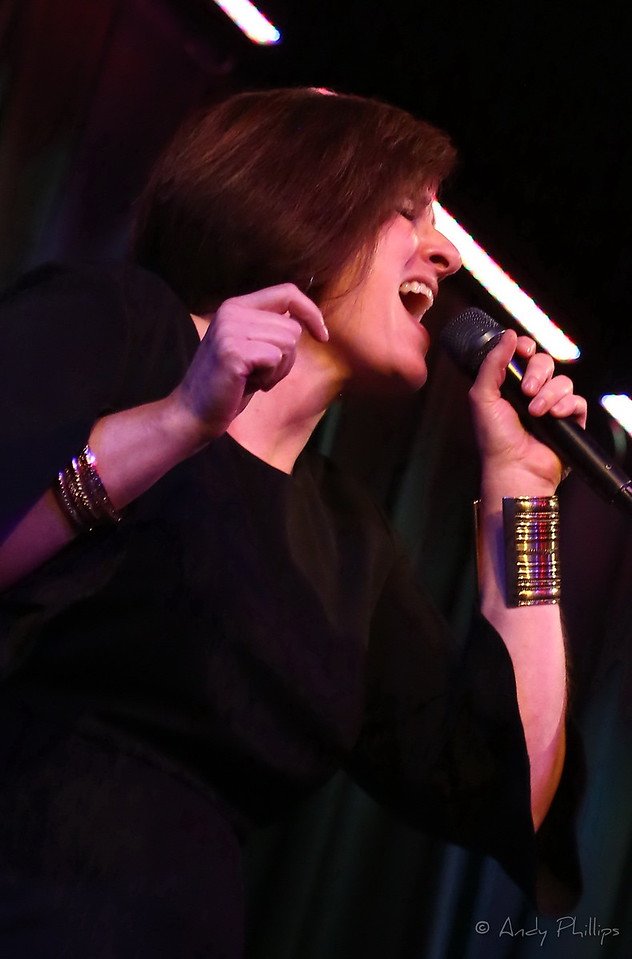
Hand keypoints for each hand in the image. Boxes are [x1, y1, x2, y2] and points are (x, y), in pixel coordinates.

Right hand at [170, 284, 327, 444]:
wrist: (195, 412)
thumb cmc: (229, 385)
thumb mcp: (252, 349)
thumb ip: (271, 330)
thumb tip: (304, 320)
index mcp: (236, 306)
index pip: (287, 292)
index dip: (310, 312)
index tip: (322, 335)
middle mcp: (232, 312)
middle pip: (292, 327)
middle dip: (288, 358)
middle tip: (263, 374)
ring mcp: (230, 330)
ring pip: (288, 343)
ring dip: (279, 370)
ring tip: (255, 379)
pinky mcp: (233, 351)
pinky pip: (276, 359)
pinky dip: (270, 377)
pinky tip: (250, 384)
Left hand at [469, 329, 586, 494]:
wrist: (514, 468)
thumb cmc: (494, 439)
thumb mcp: (482, 397)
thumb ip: (492, 364)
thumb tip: (508, 335)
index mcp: (510, 386)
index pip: (524, 355)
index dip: (525, 349)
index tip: (522, 350)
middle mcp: (531, 394)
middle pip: (546, 363)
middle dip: (537, 373)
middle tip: (526, 391)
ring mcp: (551, 407)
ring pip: (562, 381)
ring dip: (549, 395)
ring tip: (536, 412)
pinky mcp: (569, 421)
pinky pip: (576, 401)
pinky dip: (566, 406)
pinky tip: (554, 417)